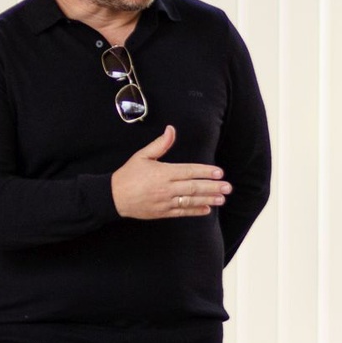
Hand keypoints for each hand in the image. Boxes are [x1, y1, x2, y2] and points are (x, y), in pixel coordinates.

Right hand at [111, 125, 231, 218]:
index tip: (219, 172)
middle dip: (212, 187)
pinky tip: (206, 209)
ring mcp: (164, 202)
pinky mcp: (162, 212)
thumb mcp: (142, 155)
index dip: (205, 171)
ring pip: (190, 200)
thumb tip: (171, 129)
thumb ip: (160, 144)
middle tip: (227, 187)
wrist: (113, 197)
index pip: (189, 171)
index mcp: (162, 172)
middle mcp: (166, 188)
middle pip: (193, 187)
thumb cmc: (129, 175)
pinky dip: (195, 210)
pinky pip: (182, 212)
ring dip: (208, 199)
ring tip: (222, 198)